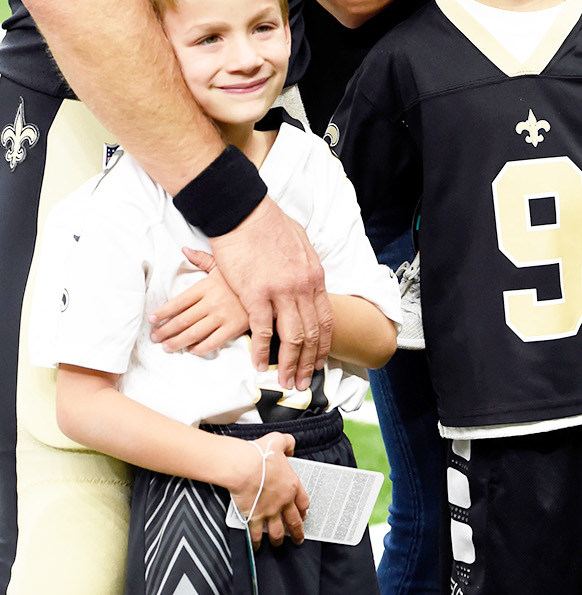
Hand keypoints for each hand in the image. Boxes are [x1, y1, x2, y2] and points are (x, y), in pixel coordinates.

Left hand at [150, 247, 248, 353]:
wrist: (269, 287)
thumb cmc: (244, 276)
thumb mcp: (222, 265)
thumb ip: (201, 259)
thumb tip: (185, 249)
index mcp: (206, 286)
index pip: (178, 302)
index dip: (163, 312)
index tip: (152, 319)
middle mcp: (211, 302)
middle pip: (182, 320)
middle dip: (165, 330)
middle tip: (155, 337)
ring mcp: (222, 316)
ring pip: (193, 333)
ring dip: (177, 342)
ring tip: (166, 347)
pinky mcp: (233, 328)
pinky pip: (212, 342)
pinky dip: (199, 348)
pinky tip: (191, 349)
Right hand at [211, 197, 331, 390]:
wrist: (244, 212)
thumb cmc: (268, 224)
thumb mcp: (300, 243)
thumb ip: (306, 266)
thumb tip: (309, 279)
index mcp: (314, 276)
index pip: (325, 319)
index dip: (323, 345)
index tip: (319, 362)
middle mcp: (302, 286)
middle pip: (311, 334)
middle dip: (308, 362)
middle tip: (304, 382)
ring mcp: (280, 292)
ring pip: (291, 337)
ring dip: (289, 364)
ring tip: (286, 382)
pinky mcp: (255, 294)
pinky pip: (262, 331)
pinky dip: (261, 351)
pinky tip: (259, 364)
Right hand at [230, 431, 308, 548]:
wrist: (244, 467)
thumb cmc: (260, 454)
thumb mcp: (279, 440)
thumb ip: (288, 443)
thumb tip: (291, 447)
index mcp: (292, 485)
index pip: (303, 502)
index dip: (304, 510)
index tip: (303, 515)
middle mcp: (283, 501)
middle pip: (294, 521)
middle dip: (297, 532)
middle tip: (299, 539)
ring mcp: (269, 511)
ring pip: (278, 531)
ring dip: (279, 539)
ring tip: (279, 544)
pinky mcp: (255, 517)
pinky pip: (257, 534)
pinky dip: (257, 542)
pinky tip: (257, 546)